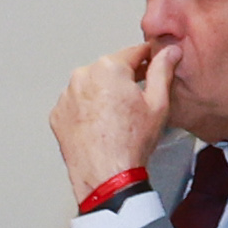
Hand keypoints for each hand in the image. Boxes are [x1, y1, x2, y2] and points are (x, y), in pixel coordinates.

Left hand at [52, 43, 180, 199]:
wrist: (106, 175)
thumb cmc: (131, 142)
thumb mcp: (158, 103)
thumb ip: (162, 71)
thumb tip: (169, 52)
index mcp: (108, 68)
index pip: (133, 52)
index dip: (148, 57)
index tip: (153, 60)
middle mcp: (82, 76)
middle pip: (110, 69)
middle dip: (124, 78)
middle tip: (137, 98)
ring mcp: (66, 95)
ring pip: (91, 85)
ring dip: (103, 92)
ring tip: (118, 116)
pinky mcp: (57, 114)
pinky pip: (76, 103)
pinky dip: (87, 109)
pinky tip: (101, 124)